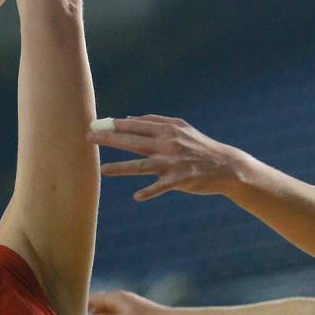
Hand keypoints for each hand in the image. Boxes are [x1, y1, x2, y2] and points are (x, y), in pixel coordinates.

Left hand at [87, 115, 239, 200]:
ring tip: (102, 170)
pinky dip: (149, 192)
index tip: (95, 124)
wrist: (226, 166)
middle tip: (88, 138)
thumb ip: (155, 121)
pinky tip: (137, 196)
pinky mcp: (180, 180)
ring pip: (142, 165)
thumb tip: (128, 117)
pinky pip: (161, 187)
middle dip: (109, 139)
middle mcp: (168, 144)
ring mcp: (173, 163)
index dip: (113, 125)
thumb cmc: (198, 145)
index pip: (135, 125)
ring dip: (121, 168)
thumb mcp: (180, 127)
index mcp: (167, 129)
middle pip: (133, 141)